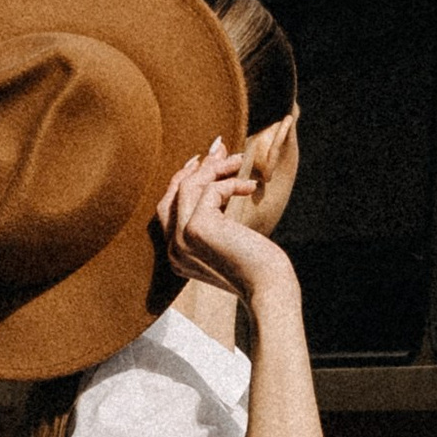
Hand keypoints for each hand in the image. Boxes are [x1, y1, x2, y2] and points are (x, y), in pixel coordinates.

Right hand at [157, 140, 297, 309]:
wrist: (269, 288)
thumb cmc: (257, 267)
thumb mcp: (228, 241)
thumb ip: (215, 220)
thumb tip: (214, 179)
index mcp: (176, 256)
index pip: (167, 209)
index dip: (182, 181)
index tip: (201, 161)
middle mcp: (173, 249)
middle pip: (173, 194)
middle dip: (195, 168)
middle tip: (219, 148)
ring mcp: (181, 239)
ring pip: (188, 187)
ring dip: (216, 168)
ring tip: (240, 160)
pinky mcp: (196, 228)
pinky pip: (210, 191)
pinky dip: (231, 184)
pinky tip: (250, 188)